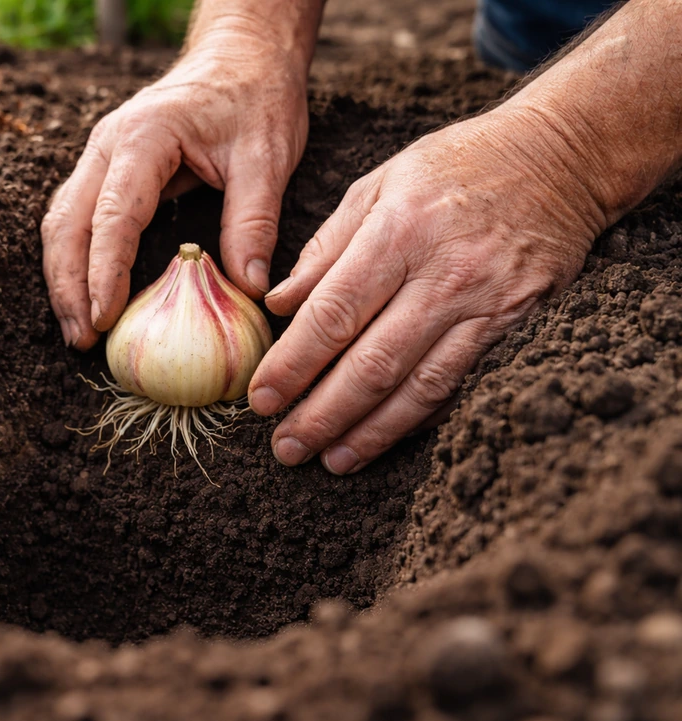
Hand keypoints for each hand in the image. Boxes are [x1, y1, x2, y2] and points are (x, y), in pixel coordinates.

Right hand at [41, 34, 308, 349]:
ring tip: (77, 329)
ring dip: (63, 277)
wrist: (241, 55)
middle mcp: (109, 145)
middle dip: (68, 285)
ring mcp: (102, 155)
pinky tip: (85, 295)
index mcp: (144, 137)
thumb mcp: (268, 155)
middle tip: (82, 339)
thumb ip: (254, 220)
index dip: (104, 271)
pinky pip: (76, 217)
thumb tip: (249, 287)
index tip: (104, 317)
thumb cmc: (257, 97)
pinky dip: (75, 259)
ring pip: (62, 221)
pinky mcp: (108, 169)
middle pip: (67, 222)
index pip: (112, 216)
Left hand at [248, 104, 608, 473]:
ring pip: (419, 387)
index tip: (262, 399)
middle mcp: (443, 274)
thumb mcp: (378, 184)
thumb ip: (326, 247)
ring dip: (370, 432)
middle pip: (373, 363)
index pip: (333, 313)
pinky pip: (461, 384)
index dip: (294, 364)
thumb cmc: (455, 166)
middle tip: (286, 447)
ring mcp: (487, 304)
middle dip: (323, 414)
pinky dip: (419, 419)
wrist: (561, 156)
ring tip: (331, 460)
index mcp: (397, 232)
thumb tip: (277, 303)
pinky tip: (384, 439)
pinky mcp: (517, 325)